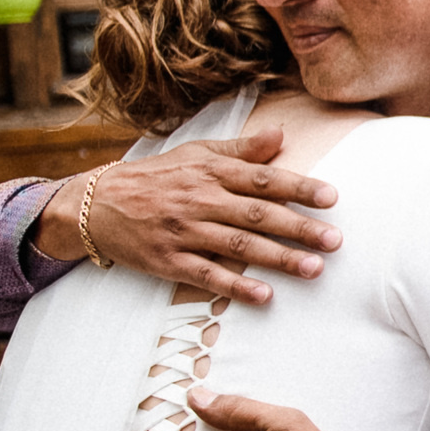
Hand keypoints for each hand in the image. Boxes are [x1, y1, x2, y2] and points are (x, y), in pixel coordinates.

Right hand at [37, 129, 342, 305]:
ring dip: (278, 259)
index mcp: (209, 172)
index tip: (331, 197)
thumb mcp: (194, 153)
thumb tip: (280, 134)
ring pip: (237, 247)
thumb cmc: (156, 177)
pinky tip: (265, 296)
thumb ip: (240, 150)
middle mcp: (198, 200)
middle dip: (298, 228)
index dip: (298, 187)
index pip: (261, 179)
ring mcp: (183, 232)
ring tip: (314, 269)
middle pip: (256, 215)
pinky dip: (236, 286)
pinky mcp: (168, 261)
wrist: (95, 204)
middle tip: (335, 240)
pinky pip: (206, 275)